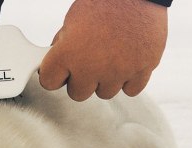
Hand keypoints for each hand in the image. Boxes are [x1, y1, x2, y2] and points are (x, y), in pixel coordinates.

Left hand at [39, 0, 167, 100]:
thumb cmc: (105, 2)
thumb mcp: (72, 21)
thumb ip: (64, 46)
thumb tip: (59, 63)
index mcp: (68, 54)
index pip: (49, 82)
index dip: (54, 75)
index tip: (59, 72)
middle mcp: (91, 68)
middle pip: (78, 94)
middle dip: (80, 80)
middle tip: (87, 62)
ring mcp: (118, 72)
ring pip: (104, 93)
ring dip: (105, 80)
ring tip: (110, 58)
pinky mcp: (142, 70)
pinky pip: (131, 90)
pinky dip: (129, 80)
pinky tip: (126, 64)